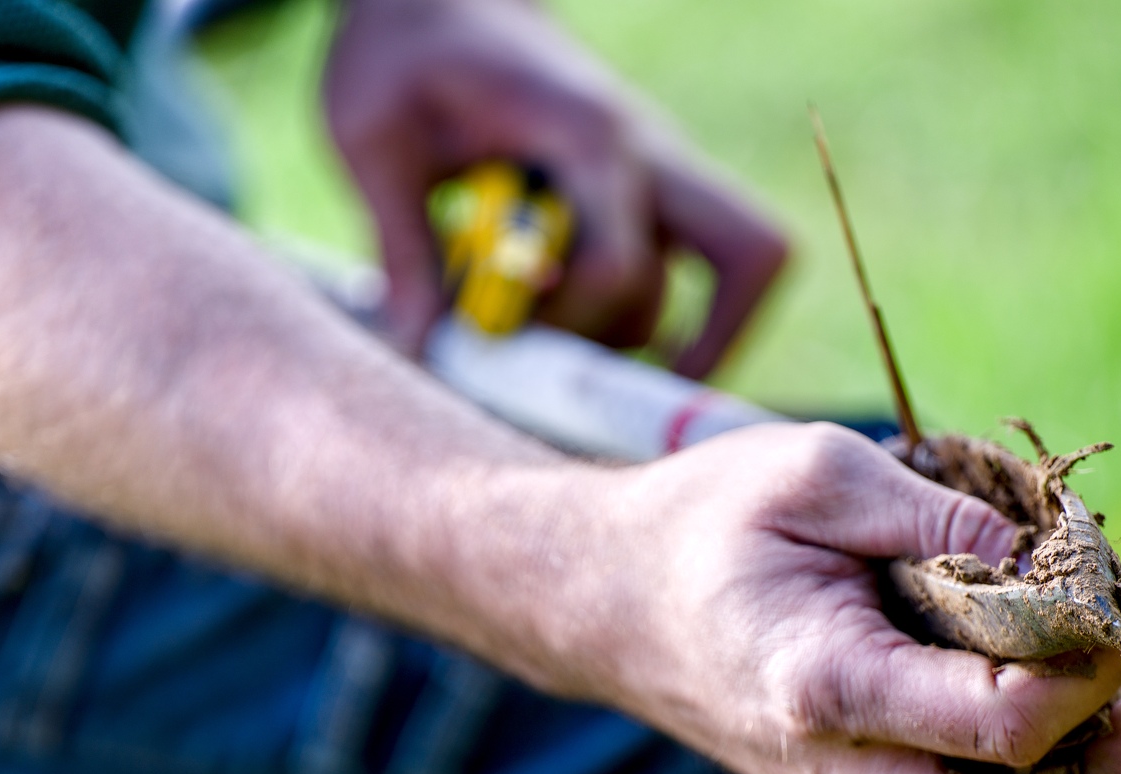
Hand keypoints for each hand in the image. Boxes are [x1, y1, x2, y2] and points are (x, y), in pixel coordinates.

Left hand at [324, 0, 787, 376]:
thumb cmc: (405, 57)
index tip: (496, 338)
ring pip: (683, 294)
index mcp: (589, 134)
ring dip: (608, 338)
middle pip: (747, 255)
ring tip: (509, 325)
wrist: (439, 6)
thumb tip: (423, 350)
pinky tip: (547, 341)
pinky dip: (616, 327)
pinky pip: (665, 286)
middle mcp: (648, 159)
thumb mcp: (373, 135)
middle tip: (577, 388)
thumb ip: (401, 243)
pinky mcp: (638, 210)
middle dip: (692, 346)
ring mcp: (654, 186)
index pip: (621, 264)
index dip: (568, 323)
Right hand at [586, 424, 1120, 773]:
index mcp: (827, 687)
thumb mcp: (820, 473)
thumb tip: (1064, 566)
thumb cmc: (710, 523)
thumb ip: (945, 517)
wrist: (612, 602)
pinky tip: (1053, 697)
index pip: (1006, 729)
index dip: (1087, 668)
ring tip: (1103, 689)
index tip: (1094, 599)